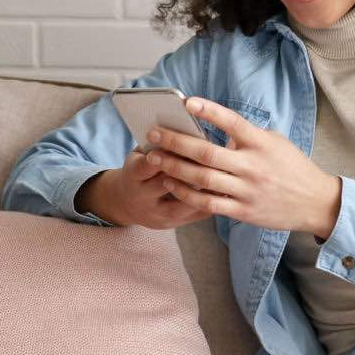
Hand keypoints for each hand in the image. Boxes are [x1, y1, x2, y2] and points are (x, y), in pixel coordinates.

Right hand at [78, 147, 214, 230]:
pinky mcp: (174, 224)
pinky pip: (198, 213)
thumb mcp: (139, 156)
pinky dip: (213, 200)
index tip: (182, 143)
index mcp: (133, 176)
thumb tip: (191, 130)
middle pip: (167, 183)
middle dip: (189, 169)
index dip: (164, 155)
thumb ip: (158, 146)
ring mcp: (159, 214)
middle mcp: (144, 198)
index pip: (146, 166)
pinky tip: (226, 187)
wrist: (128, 204)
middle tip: (212, 155)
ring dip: (206, 187)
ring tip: (224, 172)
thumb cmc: (140, 171)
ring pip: (187, 202)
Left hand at [145, 97, 341, 237]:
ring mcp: (247, 190)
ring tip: (153, 158)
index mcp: (262, 143)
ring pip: (202, 178)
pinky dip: (186, 193)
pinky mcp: (243, 211)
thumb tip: (213, 124)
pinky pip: (208, 203)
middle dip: (175, 142)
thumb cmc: (292, 167)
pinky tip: (171, 183)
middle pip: (207, 152)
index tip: (186, 102)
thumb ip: (246, 135)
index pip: (233, 122)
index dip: (209, 111)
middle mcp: (253, 166)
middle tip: (153, 134)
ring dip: (174, 167)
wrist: (315, 202)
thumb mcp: (274, 143)